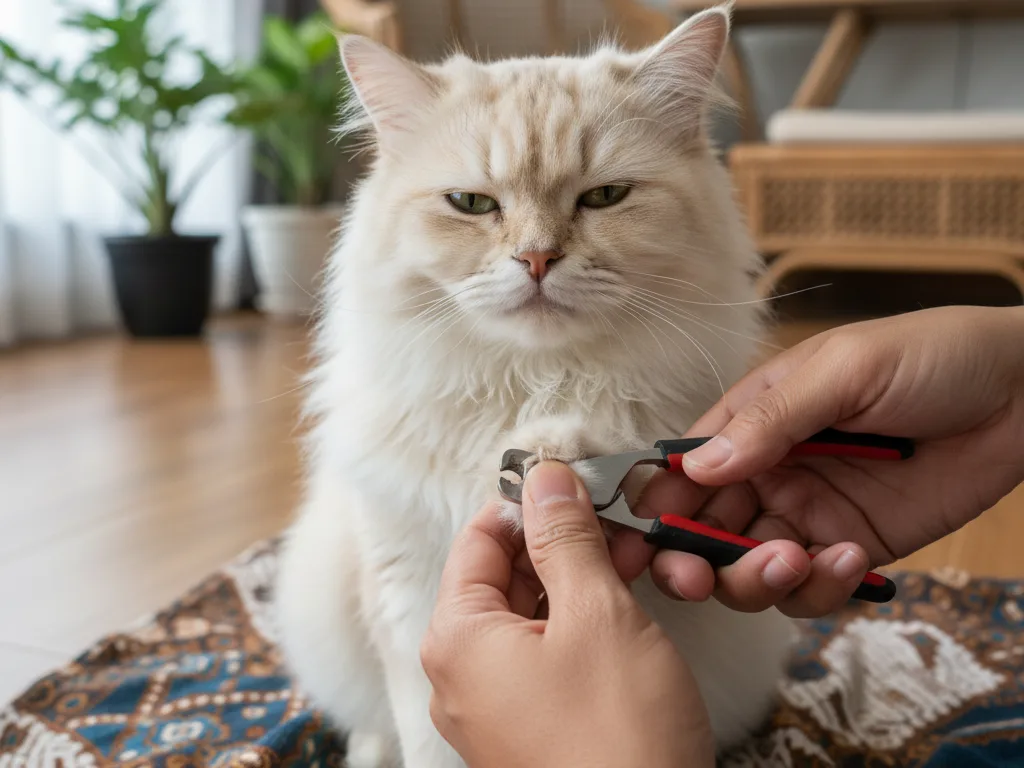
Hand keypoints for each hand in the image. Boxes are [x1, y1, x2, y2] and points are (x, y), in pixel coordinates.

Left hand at [422, 461, 713, 767]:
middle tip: (621, 528)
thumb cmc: (617, 734)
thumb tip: (545, 477)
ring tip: (635, 565)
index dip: (529, 504)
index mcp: (458, 637)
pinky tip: (625, 614)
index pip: (479, 539)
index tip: (577, 485)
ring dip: (578, 583)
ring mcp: (492, 709)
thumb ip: (566, 539)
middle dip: (562, 545)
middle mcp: (461, 674)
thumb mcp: (596, 614)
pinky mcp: (527, 732)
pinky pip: (543, 658)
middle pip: (504, 577)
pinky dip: (579, 627)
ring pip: (529, 616)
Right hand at [628, 306, 1023, 616]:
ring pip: (749, 570)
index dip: (655, 505)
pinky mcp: (853, 549)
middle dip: (691, 561)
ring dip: (755, 580)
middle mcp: (770, 472)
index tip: (643, 538)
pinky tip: (851, 561)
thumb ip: (771, 421)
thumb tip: (699, 467)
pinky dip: (820, 588)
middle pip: (703, 530)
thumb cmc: (932, 355)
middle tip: (697, 577)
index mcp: (752, 420)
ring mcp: (810, 514)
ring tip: (796, 559)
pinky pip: (813, 588)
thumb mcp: (844, 371)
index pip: (682, 469)